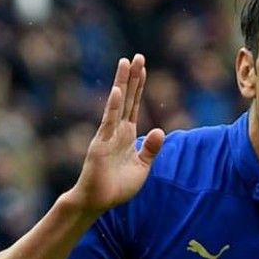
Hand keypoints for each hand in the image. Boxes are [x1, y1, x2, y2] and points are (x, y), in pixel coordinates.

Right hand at [67, 54, 164, 213]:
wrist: (97, 202)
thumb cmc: (117, 186)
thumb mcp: (142, 167)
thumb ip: (151, 149)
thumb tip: (160, 130)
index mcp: (127, 134)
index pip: (134, 104)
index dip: (139, 86)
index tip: (142, 67)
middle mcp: (116, 130)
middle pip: (127, 98)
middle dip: (132, 77)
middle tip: (137, 56)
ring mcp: (108, 134)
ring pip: (117, 104)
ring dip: (122, 83)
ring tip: (125, 62)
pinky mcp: (101, 144)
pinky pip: (109, 122)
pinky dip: (114, 107)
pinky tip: (118, 91)